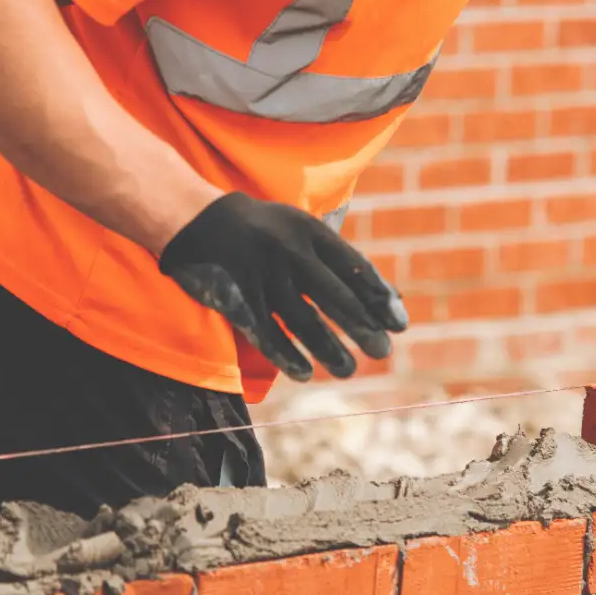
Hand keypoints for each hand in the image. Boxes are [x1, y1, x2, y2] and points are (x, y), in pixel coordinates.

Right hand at [158, 193, 408, 380]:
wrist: (196, 220)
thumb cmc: (264, 229)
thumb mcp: (301, 227)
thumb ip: (337, 257)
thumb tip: (387, 294)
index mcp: (310, 232)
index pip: (354, 267)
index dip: (378, 297)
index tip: (399, 323)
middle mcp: (289, 252)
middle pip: (334, 297)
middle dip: (361, 327)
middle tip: (382, 352)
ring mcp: (262, 275)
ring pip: (302, 320)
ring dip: (329, 349)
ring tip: (349, 369)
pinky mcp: (236, 297)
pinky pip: (266, 332)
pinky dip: (287, 355)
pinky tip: (306, 374)